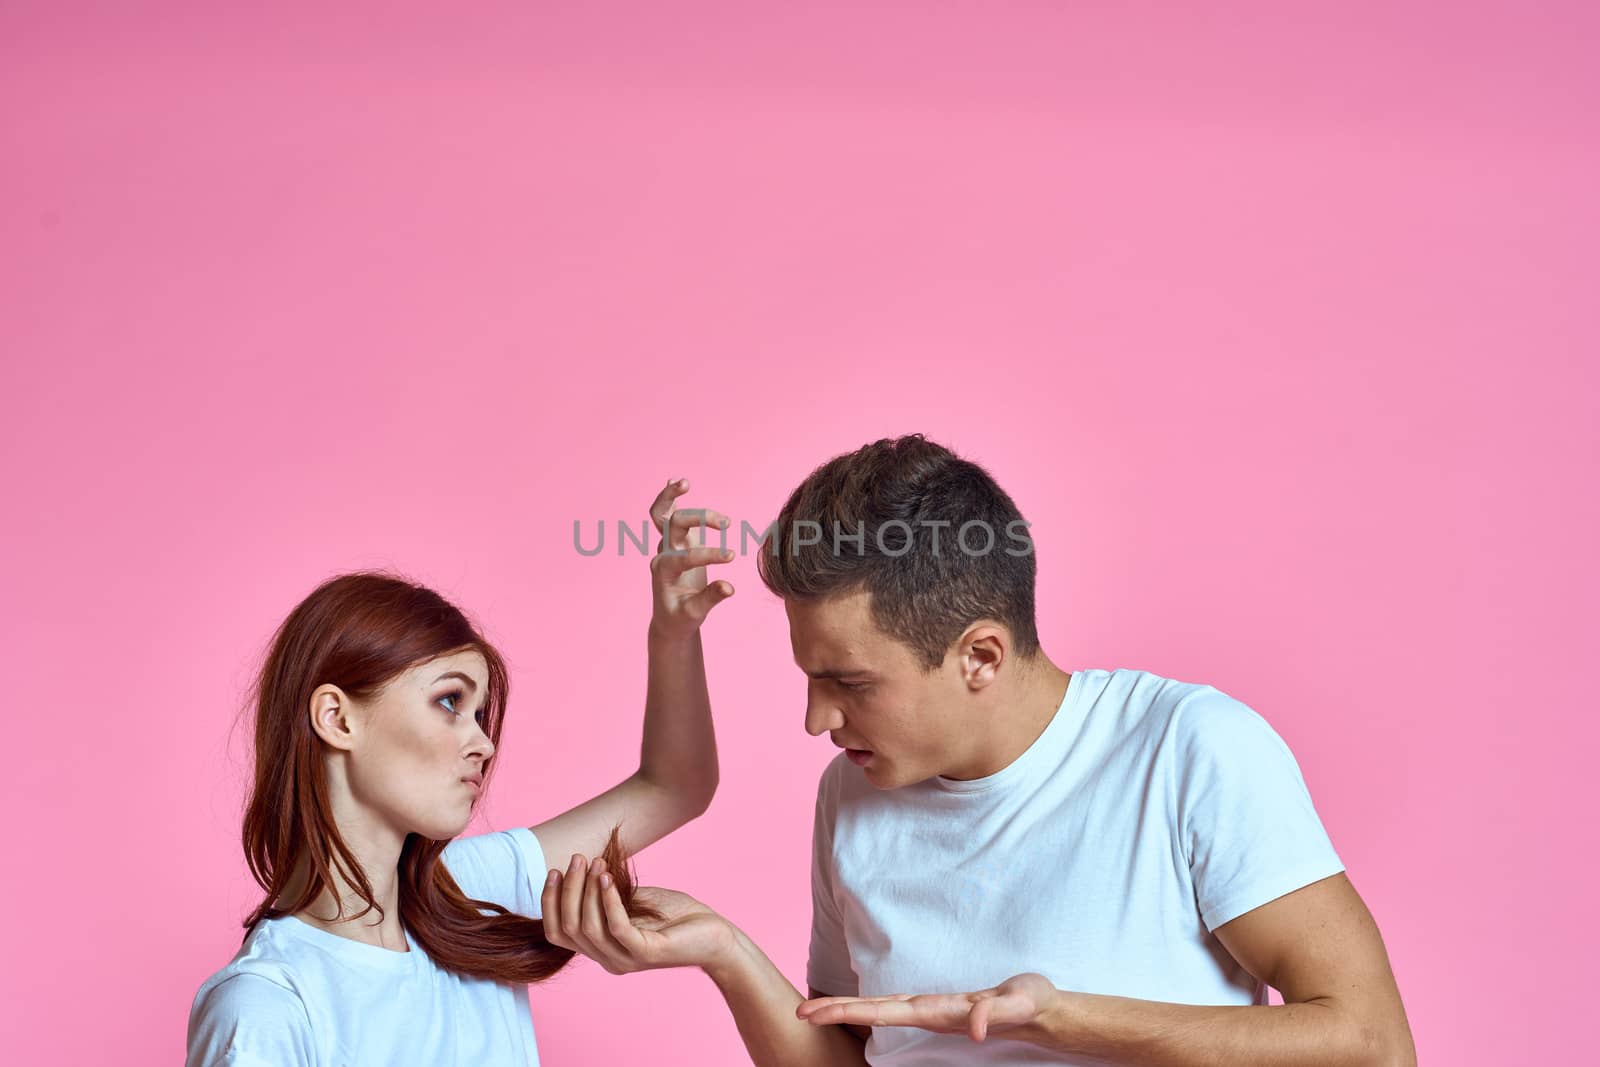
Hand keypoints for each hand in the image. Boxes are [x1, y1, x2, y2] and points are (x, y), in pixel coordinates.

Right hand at [542, 853, 733, 973]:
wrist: (714, 934)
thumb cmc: (675, 916)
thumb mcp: (632, 901)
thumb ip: (606, 894)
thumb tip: (581, 870)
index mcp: (600, 949)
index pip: (557, 932)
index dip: (549, 902)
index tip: (555, 870)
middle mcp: (607, 959)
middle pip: (569, 928)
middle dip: (568, 890)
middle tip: (578, 859)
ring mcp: (625, 959)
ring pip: (588, 928)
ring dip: (586, 891)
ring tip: (594, 863)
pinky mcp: (646, 953)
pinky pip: (616, 927)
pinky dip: (608, 901)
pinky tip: (607, 878)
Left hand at [647, 478, 734, 639]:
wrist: (670, 619)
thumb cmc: (682, 617)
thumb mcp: (695, 613)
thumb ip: (711, 598)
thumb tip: (730, 587)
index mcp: (664, 571)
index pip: (687, 556)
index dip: (709, 555)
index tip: (732, 556)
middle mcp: (663, 553)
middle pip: (674, 524)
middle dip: (698, 518)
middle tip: (726, 524)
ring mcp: (668, 545)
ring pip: (662, 514)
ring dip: (671, 496)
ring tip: (685, 482)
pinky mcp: (676, 542)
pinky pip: (667, 515)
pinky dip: (669, 498)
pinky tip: (674, 481)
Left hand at [797, 972, 1059, 1043]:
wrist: (1045, 1014)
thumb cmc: (1031, 1004)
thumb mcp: (1017, 1004)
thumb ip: (994, 1013)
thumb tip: (972, 1029)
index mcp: (939, 1012)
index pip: (884, 1011)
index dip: (848, 1010)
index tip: (816, 1012)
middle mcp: (931, 1013)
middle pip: (874, 1012)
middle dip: (836, 1012)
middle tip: (799, 1012)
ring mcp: (934, 1012)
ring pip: (883, 1009)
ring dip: (849, 1009)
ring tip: (816, 1010)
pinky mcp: (941, 1008)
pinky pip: (899, 1007)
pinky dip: (873, 1007)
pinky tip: (857, 1009)